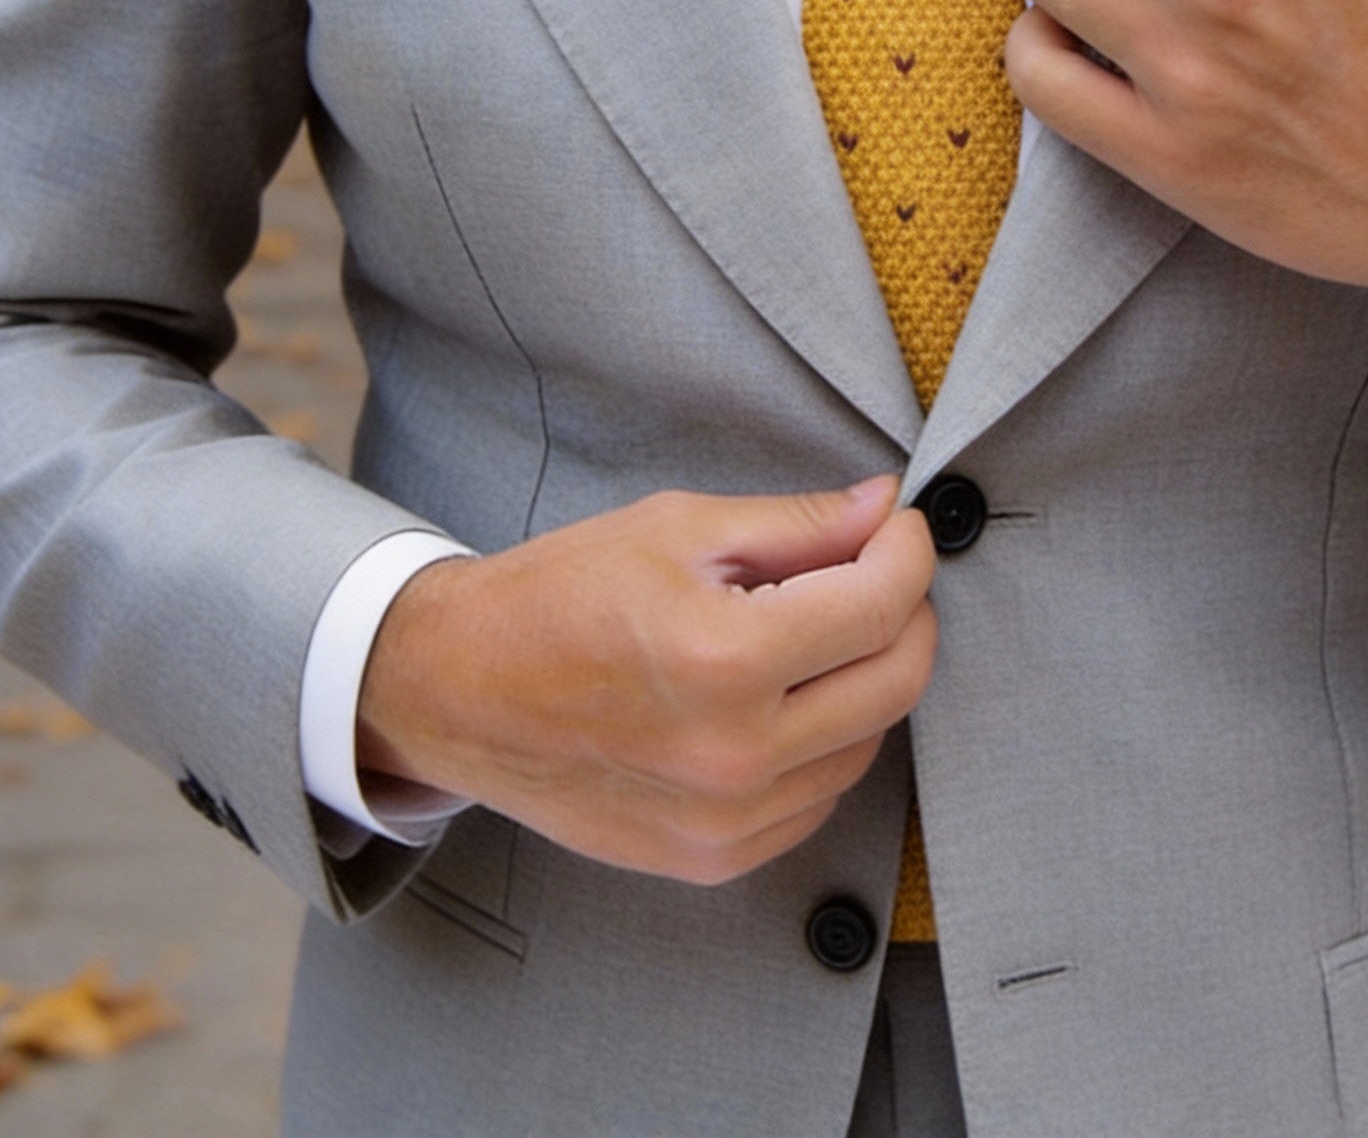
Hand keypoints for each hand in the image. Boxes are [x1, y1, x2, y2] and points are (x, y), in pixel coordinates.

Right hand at [355, 476, 937, 885]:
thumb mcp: (678, 528)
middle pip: (898, 681)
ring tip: (814, 630)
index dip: (908, 551)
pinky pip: (819, 796)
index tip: (898, 526)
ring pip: (869, 742)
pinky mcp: (713, 859)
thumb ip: (797, 524)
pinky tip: (782, 696)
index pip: (882, 605)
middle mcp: (734, 754)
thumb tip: (885, 509)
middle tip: (874, 569)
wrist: (459, 690)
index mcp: (724, 658)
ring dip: (867, 677)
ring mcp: (725, 822)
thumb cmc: (559, 595)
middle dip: (906, 610)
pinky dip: (825, 741)